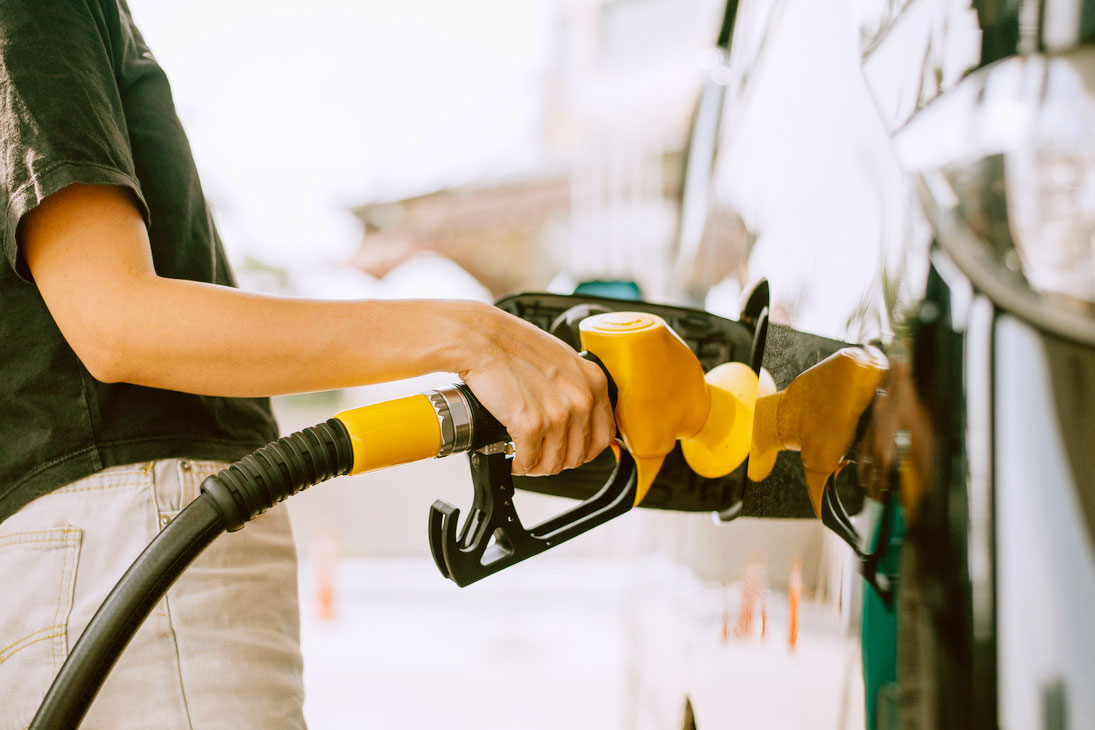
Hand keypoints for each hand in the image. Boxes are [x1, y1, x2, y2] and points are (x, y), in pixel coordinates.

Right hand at [455, 304, 615, 475]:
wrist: (483, 339)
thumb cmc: (515, 345)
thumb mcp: (563, 361)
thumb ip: (577, 387)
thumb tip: (578, 413)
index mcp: (593, 382)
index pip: (604, 434)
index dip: (587, 450)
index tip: (574, 451)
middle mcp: (581, 399)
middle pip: (579, 454)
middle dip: (559, 460)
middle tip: (544, 455)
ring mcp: (558, 414)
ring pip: (555, 463)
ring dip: (538, 466)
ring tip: (527, 458)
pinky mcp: (531, 425)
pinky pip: (529, 461)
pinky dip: (520, 464)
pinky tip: (513, 456)